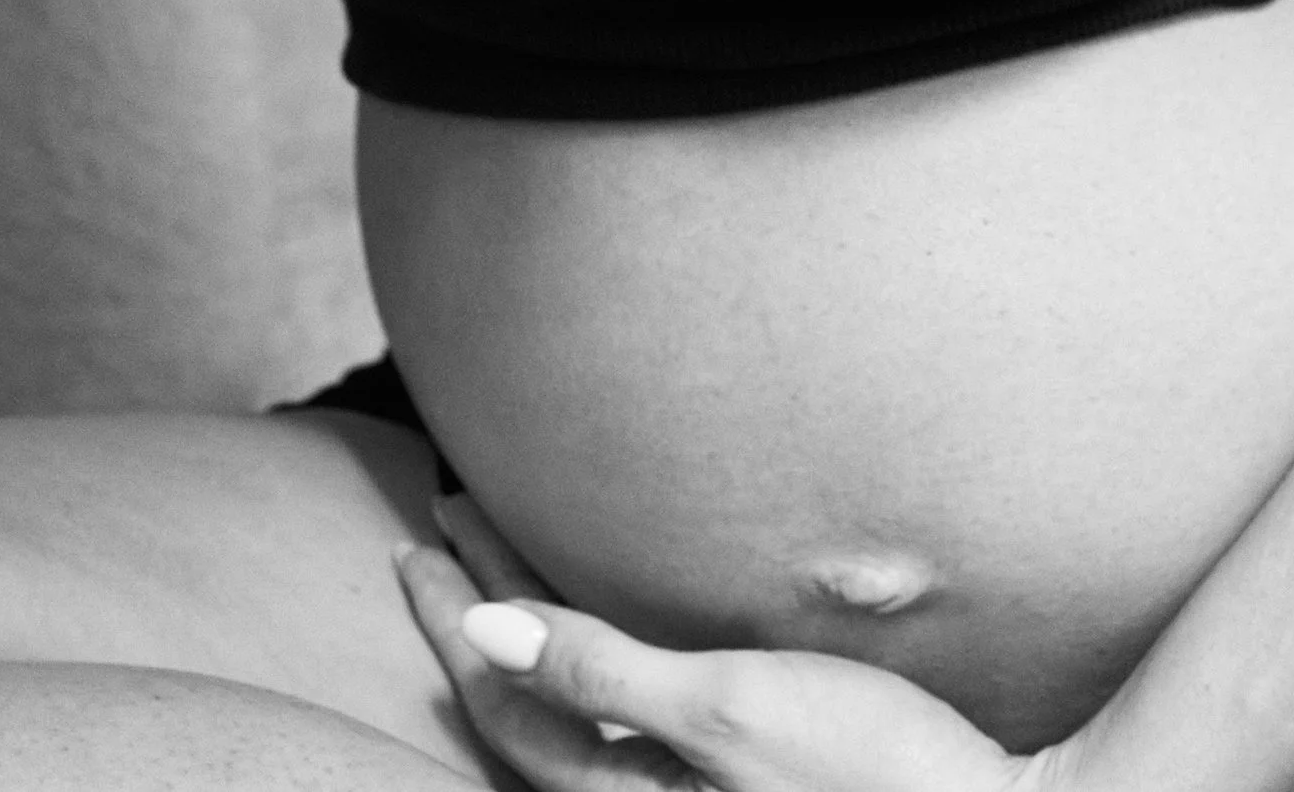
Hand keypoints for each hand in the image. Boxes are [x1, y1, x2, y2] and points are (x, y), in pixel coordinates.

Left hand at [395, 490, 1050, 791]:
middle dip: (479, 617)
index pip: (509, 697)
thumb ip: (604, 670)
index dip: (458, 617)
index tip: (422, 535)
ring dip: (532, 636)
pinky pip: (626, 725)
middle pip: (530, 707)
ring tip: (497, 569)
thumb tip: (483, 631)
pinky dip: (593, 669)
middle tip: (436, 528)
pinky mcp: (743, 780)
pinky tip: (606, 637)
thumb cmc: (871, 771)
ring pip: (574, 719)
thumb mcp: (729, 709)